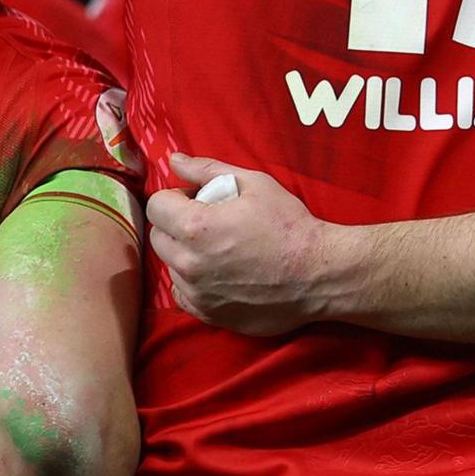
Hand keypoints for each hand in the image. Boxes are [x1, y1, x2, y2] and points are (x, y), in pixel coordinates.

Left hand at [146, 154, 349, 334]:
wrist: (318, 274)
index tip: (195, 199)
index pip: (156, 206)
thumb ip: (207, 170)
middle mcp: (189, 263)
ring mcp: (197, 293)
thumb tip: (175, 160)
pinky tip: (219, 274)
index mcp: (195, 227)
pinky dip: (193, 283)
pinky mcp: (209, 315)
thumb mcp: (254, 184)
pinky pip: (184, 294)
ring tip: (217, 249)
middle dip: (175, 225)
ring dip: (184, 255)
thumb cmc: (289, 225)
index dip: (174, 198)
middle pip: (158, 238)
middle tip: (207, 222)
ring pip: (171, 267)